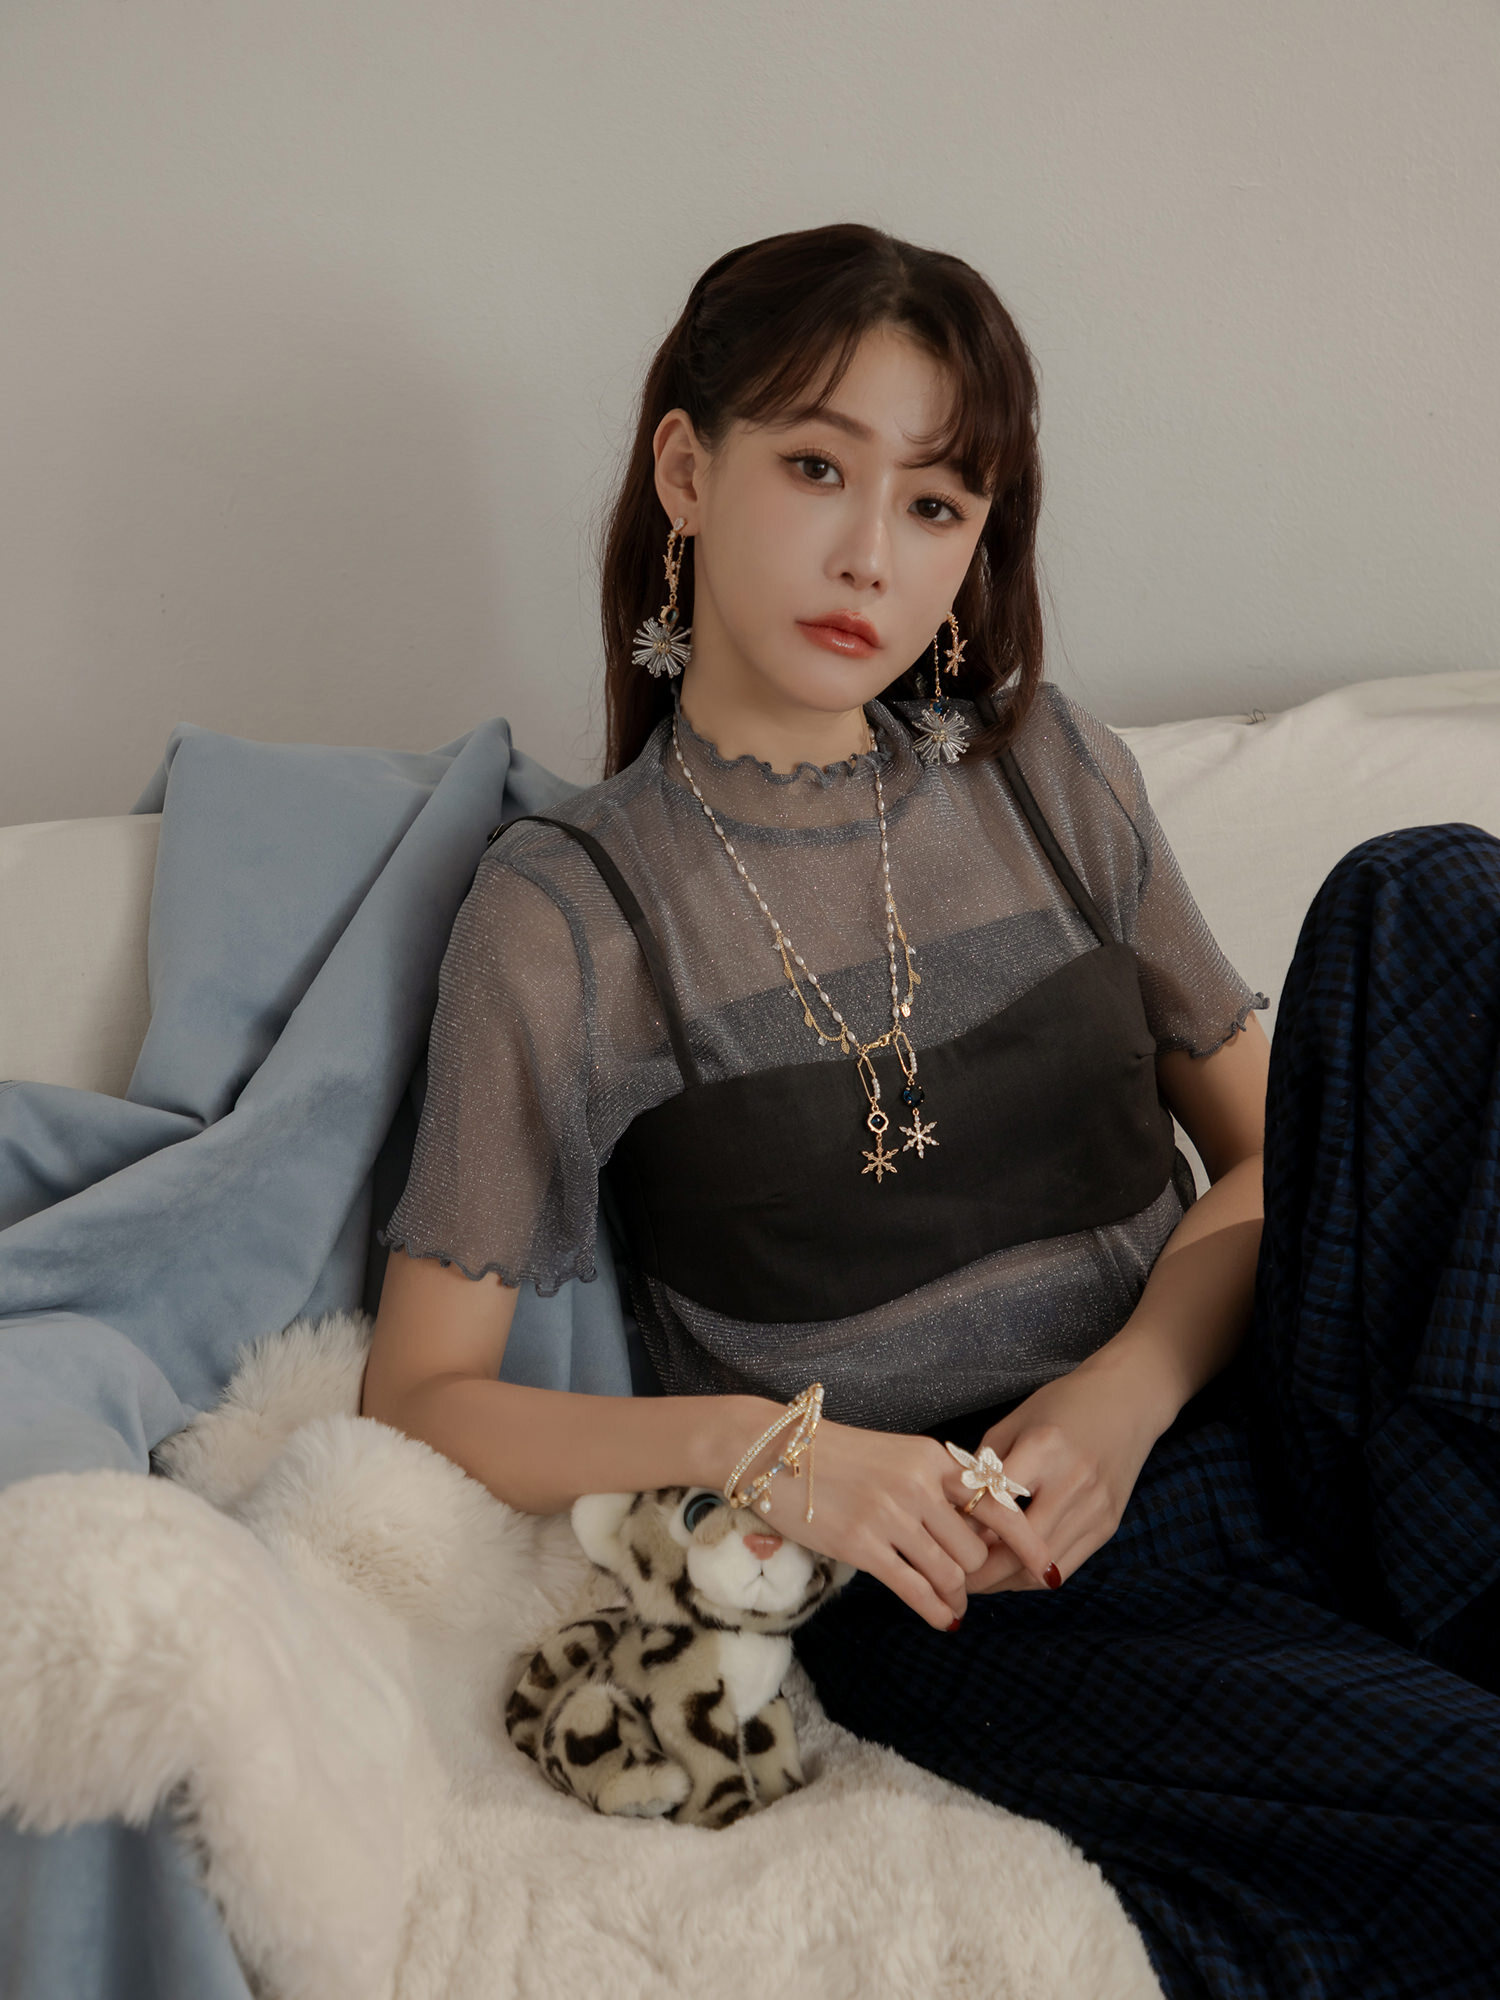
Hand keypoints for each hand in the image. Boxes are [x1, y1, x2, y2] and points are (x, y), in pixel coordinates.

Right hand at [736, 1406, 1061, 1632]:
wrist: (775, 1450)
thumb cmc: (838, 1455)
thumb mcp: (898, 1456)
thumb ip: (937, 1485)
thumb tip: (980, 1530)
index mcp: (933, 1458)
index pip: (998, 1503)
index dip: (1028, 1542)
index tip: (1047, 1569)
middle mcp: (919, 1485)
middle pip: (975, 1550)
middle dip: (976, 1573)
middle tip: (969, 1584)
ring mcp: (891, 1516)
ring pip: (949, 1574)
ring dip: (956, 1596)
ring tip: (953, 1603)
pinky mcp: (862, 1546)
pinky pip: (914, 1590)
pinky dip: (935, 1612)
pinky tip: (940, 1619)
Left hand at [958, 1362, 1166, 1592]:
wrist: (1127, 1400)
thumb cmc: (1063, 1404)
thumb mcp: (1015, 1421)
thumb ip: (985, 1465)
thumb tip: (956, 1512)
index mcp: (1044, 1448)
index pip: (995, 1502)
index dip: (964, 1524)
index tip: (940, 1535)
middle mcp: (1073, 1482)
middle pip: (1019, 1548)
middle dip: (982, 1571)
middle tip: (953, 1576)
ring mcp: (1095, 1509)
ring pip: (1042, 1568)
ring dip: (1005, 1580)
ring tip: (977, 1580)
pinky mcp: (1107, 1526)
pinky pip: (1065, 1566)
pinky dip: (1034, 1575)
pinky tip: (1010, 1570)